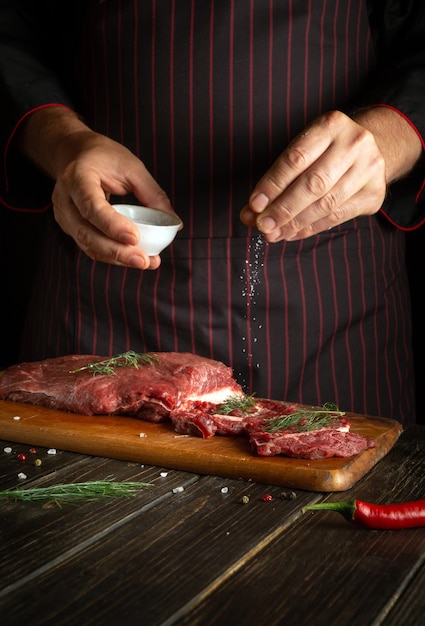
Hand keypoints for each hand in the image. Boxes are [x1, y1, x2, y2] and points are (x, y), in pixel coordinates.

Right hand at [18, 108, 180, 268]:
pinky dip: (112, 256)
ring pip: (88, 245)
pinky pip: (90, 247)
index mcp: (77, 177)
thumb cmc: (103, 156)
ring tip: (145, 262)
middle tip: (144, 260)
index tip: (135, 238)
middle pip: (87, 233)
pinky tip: (132, 259)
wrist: (74, 153)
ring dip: (117, 259)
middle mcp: (65, 199)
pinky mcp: (71, 228)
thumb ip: (152, 193)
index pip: (91, 206)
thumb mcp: (130, 166)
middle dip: (117, 251)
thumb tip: (174, 222)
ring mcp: (64, 216)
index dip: (112, 225)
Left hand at [240, 110, 394, 240]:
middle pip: (313, 183)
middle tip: (262, 225)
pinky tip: (292, 234)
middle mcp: (354, 143)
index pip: (296, 158)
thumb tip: (250, 212)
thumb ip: (276, 179)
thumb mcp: (302, 150)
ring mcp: (369, 168)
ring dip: (295, 223)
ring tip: (273, 233)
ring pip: (326, 203)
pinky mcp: (375, 194)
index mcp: (331, 125)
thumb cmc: (324, 151)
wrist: (368, 150)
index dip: (272, 185)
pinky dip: (310, 228)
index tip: (254, 205)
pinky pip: (338, 217)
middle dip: (283, 209)